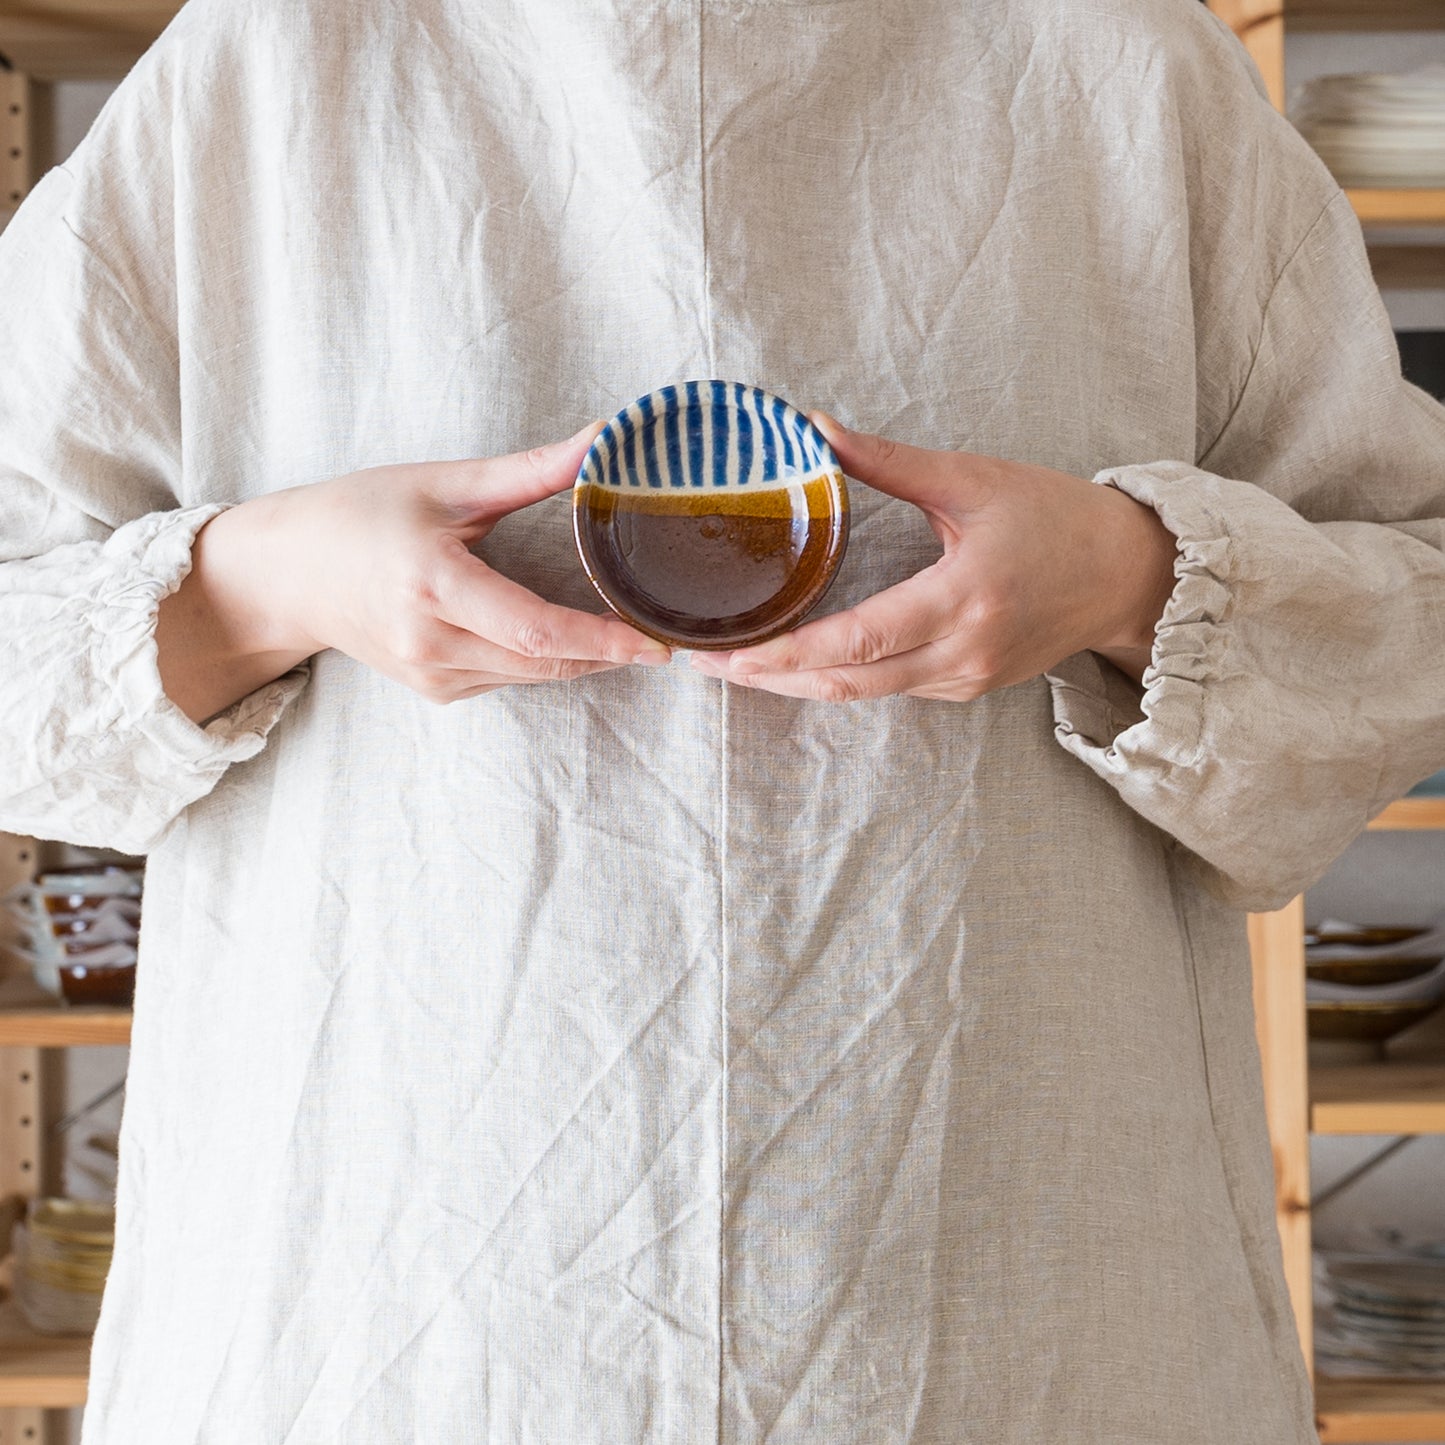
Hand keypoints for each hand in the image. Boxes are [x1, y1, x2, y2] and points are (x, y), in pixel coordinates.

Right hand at [157, 420, 671, 721]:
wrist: (286, 574)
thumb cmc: (358, 515)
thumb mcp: (444, 484)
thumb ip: (531, 471)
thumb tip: (603, 439)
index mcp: (433, 586)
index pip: (537, 631)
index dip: (603, 641)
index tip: (656, 643)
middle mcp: (430, 642)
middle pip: (545, 663)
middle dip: (609, 652)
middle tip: (660, 633)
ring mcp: (430, 674)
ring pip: (532, 678)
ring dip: (582, 659)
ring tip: (626, 631)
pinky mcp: (434, 690)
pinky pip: (507, 680)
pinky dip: (544, 661)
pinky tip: (563, 636)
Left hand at [689, 412, 1177, 701]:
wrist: (1126, 573)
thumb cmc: (1057, 516)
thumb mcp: (973, 479)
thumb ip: (889, 462)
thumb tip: (815, 430)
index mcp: (964, 598)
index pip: (857, 641)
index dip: (787, 653)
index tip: (728, 653)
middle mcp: (964, 653)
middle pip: (848, 683)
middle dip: (772, 679)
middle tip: (705, 665)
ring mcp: (968, 680)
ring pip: (866, 696)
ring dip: (800, 685)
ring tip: (739, 667)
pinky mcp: (970, 688)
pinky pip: (893, 692)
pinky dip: (843, 681)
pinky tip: (802, 664)